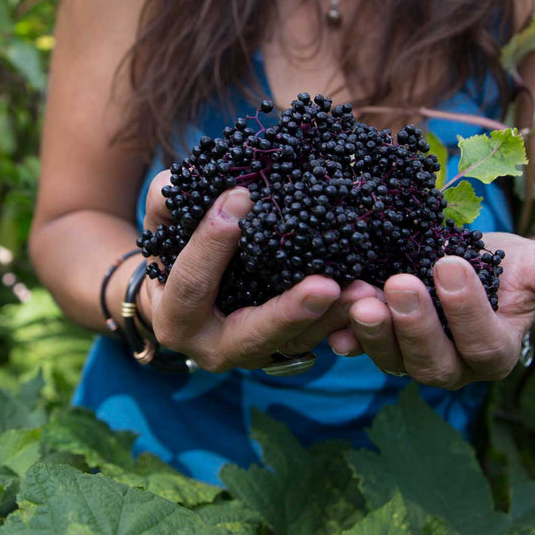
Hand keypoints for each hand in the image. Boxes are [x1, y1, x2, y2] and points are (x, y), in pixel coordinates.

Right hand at [141, 171, 378, 371]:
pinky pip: (320, 336)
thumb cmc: (175, 245)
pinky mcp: (290, 345)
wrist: (189, 287)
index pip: (192, 285)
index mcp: (176, 318)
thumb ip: (168, 198)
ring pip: (298, 341)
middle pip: (254, 334)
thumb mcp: (161, 221)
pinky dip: (346, 319)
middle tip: (326, 286)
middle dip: (291, 312)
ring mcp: (258, 351)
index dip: (211, 245)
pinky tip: (373, 296)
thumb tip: (202, 183)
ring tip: (364, 290)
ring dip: (333, 317)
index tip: (240, 198)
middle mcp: (216, 347)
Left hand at [327, 232, 534, 387]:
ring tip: (360, 297)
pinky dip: (345, 338)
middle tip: (399, 283)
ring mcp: (412, 359)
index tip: (448, 264)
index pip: (483, 343)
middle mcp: (453, 367)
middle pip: (432, 361)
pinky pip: (360, 349)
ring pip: (392, 359)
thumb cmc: (513, 269)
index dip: (466, 309)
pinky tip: (331, 323)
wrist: (478, 267)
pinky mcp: (380, 344)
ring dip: (373, 332)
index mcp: (497, 353)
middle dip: (414, 324)